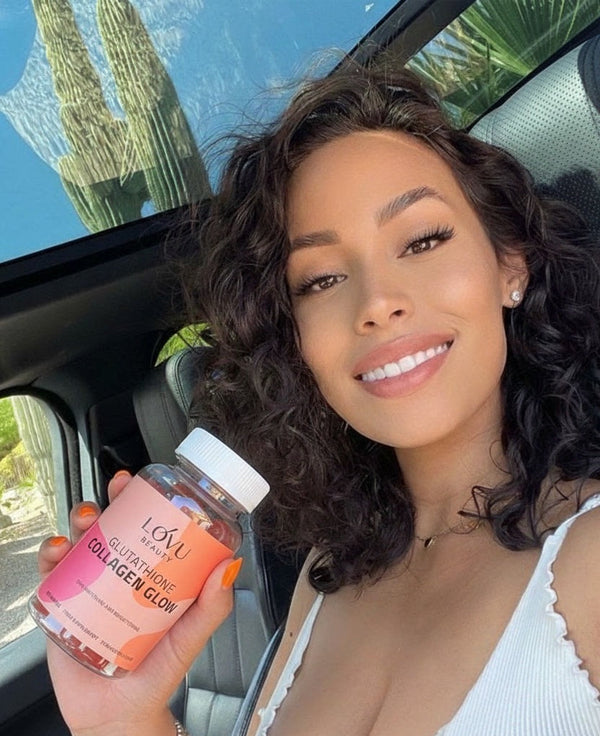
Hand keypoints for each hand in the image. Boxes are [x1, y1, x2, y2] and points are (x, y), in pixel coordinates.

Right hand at [37, 472, 236, 735]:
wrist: (118, 715)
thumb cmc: (158, 672)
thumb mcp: (190, 636)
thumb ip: (213, 606)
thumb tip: (230, 566)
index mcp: (150, 572)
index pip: (147, 526)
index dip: (144, 500)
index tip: (146, 482)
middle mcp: (120, 572)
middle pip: (111, 525)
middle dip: (110, 501)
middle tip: (114, 494)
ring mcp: (90, 585)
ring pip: (80, 540)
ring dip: (79, 521)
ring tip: (87, 522)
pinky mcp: (62, 603)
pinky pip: (52, 572)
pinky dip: (51, 555)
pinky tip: (58, 552)